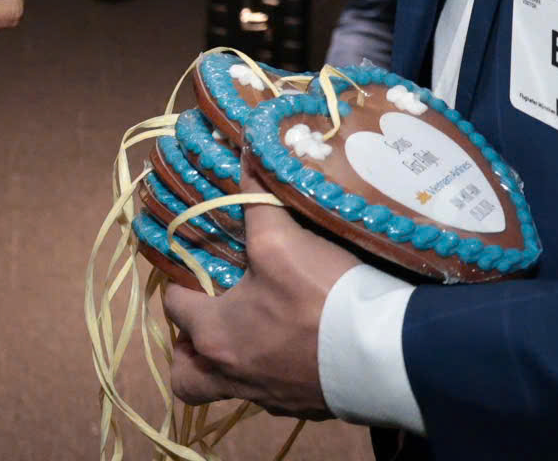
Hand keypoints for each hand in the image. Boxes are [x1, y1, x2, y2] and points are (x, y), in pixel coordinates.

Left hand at [160, 174, 356, 417]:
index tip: (193, 268)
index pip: (174, 308)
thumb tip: (244, 151)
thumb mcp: (283, 241)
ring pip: (229, 385)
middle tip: (209, 320)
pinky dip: (274, 371)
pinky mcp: (304, 407)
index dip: (179, 285)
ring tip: (254, 328)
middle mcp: (231, 373)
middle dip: (189, 351)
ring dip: (232, 360)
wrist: (383, 356)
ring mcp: (268, 397)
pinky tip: (296, 344)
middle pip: (188, 376)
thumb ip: (257, 200)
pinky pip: (271, 393)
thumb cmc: (319, 298)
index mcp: (215, 334)